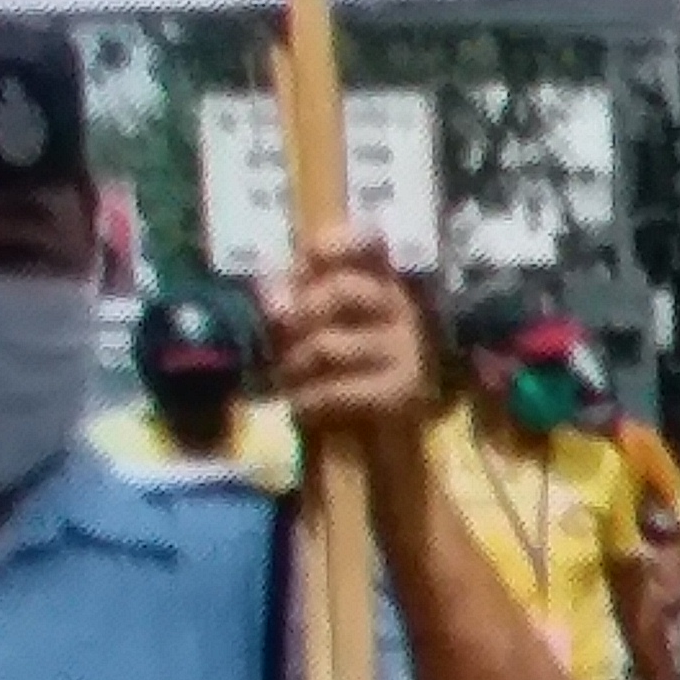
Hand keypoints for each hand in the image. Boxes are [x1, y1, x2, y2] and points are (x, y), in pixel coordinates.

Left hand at [267, 231, 432, 458]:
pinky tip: (302, 408)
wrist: (382, 437)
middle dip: (296, 318)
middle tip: (282, 344)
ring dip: (294, 366)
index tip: (309, 259)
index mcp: (380, 279)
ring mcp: (406, 348)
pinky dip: (309, 401)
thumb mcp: (310, 322)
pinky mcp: (402, 391)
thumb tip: (274, 303)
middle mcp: (401, 306)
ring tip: (288, 380)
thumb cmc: (340, 367)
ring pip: (328, 345)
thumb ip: (287, 296)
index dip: (338, 243)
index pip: (370, 242)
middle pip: (340, 291)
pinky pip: (338, 390)